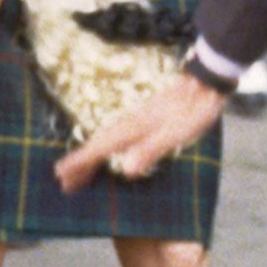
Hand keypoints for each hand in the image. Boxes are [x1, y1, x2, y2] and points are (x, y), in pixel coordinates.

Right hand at [55, 69, 226, 191]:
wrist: (205, 84)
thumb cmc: (192, 110)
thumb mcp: (174, 134)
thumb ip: (150, 151)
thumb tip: (124, 170)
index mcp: (133, 128)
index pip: (99, 148)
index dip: (80, 163)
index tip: (61, 175)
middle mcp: (129, 123)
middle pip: (97, 145)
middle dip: (80, 164)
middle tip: (63, 182)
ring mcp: (135, 120)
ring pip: (105, 141)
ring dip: (90, 158)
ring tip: (79, 174)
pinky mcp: (144, 119)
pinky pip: (116, 138)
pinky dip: (105, 149)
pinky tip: (109, 155)